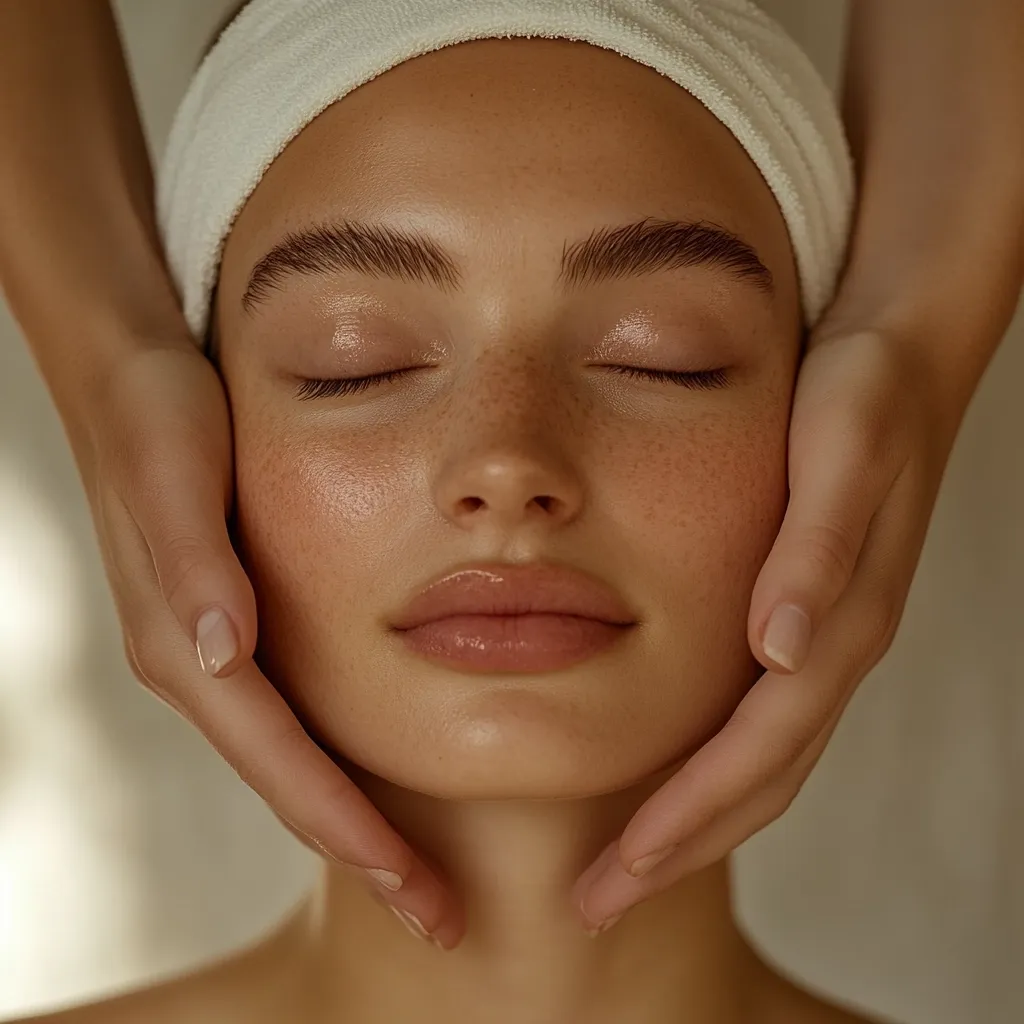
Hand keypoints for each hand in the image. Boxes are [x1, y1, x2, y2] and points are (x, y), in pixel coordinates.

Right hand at [79, 341, 463, 948]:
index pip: (281, 761)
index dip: (349, 829)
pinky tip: (381, 776)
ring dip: (356, 820)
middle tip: (440, 916)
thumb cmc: (159, 418)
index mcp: (189, 645)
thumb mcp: (175, 474)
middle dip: (365, 853)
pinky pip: (292, 720)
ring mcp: (216, 652)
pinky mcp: (235, 627)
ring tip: (421, 872)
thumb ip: (192, 564)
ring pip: (294, 761)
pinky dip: (339, 764)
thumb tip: (223, 653)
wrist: (132, 378)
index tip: (415, 888)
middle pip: (291, 784)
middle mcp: (201, 664)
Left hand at [571, 321, 967, 932]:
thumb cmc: (863, 397)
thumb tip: (783, 649)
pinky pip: (755, 719)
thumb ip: (819, 547)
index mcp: (835, 622)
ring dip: (690, 823)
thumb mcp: (841, 451)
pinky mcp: (801, 616)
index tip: (619, 872)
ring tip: (620, 866)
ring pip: (757, 762)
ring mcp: (818, 638)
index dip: (690, 817)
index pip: (756, 751)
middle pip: (756, 781)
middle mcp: (827, 647)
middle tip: (596, 903)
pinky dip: (708, 767)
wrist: (900, 358)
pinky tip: (659, 773)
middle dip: (677, 848)